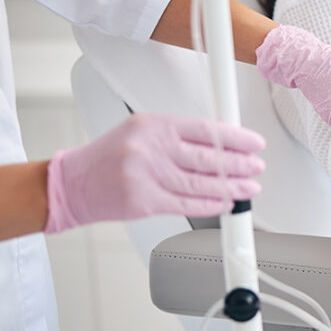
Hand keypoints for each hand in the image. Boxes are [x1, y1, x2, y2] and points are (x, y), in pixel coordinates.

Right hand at [45, 113, 264, 232]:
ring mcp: (146, 176)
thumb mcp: (141, 131)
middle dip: (239, 164)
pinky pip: (186, 204)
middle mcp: (150, 148)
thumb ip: (178, 136)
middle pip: (207, 157)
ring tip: (250, 188)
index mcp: (153, 125)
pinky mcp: (143, 202)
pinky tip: (226, 203)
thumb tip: (222, 144)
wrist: (73, 184)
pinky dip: (210, 205)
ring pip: (200, 183)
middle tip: (257, 167)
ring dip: (231, 187)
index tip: (254, 143)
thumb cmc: (110, 156)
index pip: (205, 129)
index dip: (235, 138)